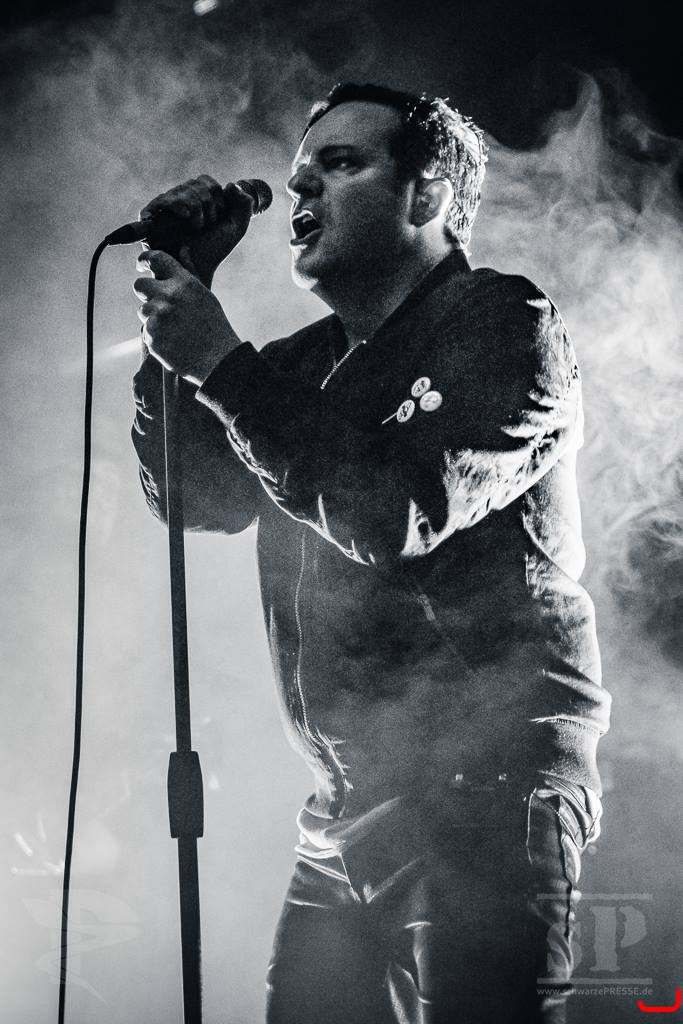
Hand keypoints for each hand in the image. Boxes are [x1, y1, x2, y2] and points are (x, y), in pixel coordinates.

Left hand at [134, 250, 239, 386]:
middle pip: (139, 285)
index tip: (142, 265)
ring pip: (142, 311)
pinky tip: (173, 342)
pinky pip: (146, 331)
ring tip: (174, 329)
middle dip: (145, 292)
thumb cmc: (214, 326)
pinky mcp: (152, 337)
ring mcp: (158, 318)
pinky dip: (157, 336)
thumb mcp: (205, 294)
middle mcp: (168, 297)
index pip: (156, 259)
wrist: (218, 360)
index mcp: (184, 283)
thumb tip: (182, 248)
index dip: (144, 259)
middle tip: (158, 302)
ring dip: (153, 318)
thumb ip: (189, 271)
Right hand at [139, 176, 253, 286]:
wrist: (197, 270)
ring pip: (182, 190)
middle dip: (208, 203)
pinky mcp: (150, 216)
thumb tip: (231, 184)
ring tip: (197, 227)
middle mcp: (179, 200)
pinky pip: (163, 199)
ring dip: (196, 208)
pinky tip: (186, 217)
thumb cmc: (213, 251)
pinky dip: (177, 204)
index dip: (217, 194)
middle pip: (195, 183)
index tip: (220, 215)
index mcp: (197, 199)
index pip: (206, 181)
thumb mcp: (236, 228)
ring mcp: (164, 207)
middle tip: (208, 224)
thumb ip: (244, 205)